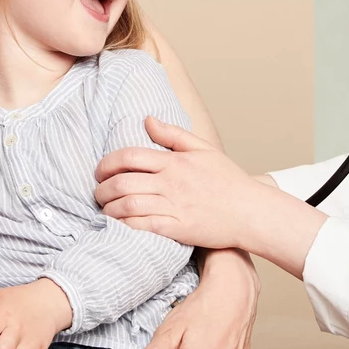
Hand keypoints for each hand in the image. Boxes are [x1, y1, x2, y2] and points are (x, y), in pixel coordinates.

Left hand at [97, 119, 326, 276]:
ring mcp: (174, 206)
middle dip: (102, 188)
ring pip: (128, 204)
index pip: (130, 156)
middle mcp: (172, 182)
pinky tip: (119, 226)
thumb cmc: (229, 181)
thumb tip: (147, 119)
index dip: (107, 163)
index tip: (99, 171)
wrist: (252, 212)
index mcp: (175, 161)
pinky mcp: (178, 229)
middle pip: (123, 181)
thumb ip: (173, 135)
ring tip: (105, 210)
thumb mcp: (203, 149)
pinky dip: (125, 226)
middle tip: (97, 193)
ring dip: (110, 208)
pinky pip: (143, 226)